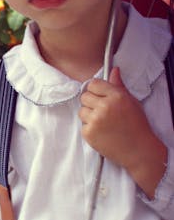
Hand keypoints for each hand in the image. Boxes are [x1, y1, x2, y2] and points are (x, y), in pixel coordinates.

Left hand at [79, 67, 166, 196]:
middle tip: (102, 111)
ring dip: (89, 115)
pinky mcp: (89, 133)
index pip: (94, 84)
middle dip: (91, 102)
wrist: (138, 150)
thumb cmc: (137, 125)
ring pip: (81, 111)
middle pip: (84, 96)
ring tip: (103, 123)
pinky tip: (102, 132)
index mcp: (116, 96)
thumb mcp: (131, 102)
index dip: (96, 90)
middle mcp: (104, 106)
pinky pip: (82, 125)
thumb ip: (119, 86)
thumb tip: (113, 70)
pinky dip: (90, 128)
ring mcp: (95, 120)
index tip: (100, 96)